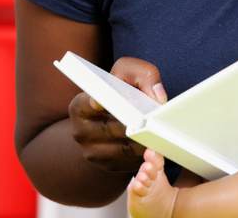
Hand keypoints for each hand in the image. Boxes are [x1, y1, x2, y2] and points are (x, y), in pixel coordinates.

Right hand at [68, 57, 166, 172]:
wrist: (117, 117)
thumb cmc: (121, 90)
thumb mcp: (128, 73)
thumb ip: (143, 75)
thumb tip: (158, 96)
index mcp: (80, 107)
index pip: (83, 105)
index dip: (92, 103)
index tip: (100, 101)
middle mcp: (81, 132)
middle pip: (109, 129)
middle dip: (130, 125)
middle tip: (148, 122)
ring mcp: (94, 152)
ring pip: (122, 149)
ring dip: (141, 143)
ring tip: (157, 135)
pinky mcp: (110, 165)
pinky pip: (130, 163)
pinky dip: (145, 157)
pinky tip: (157, 148)